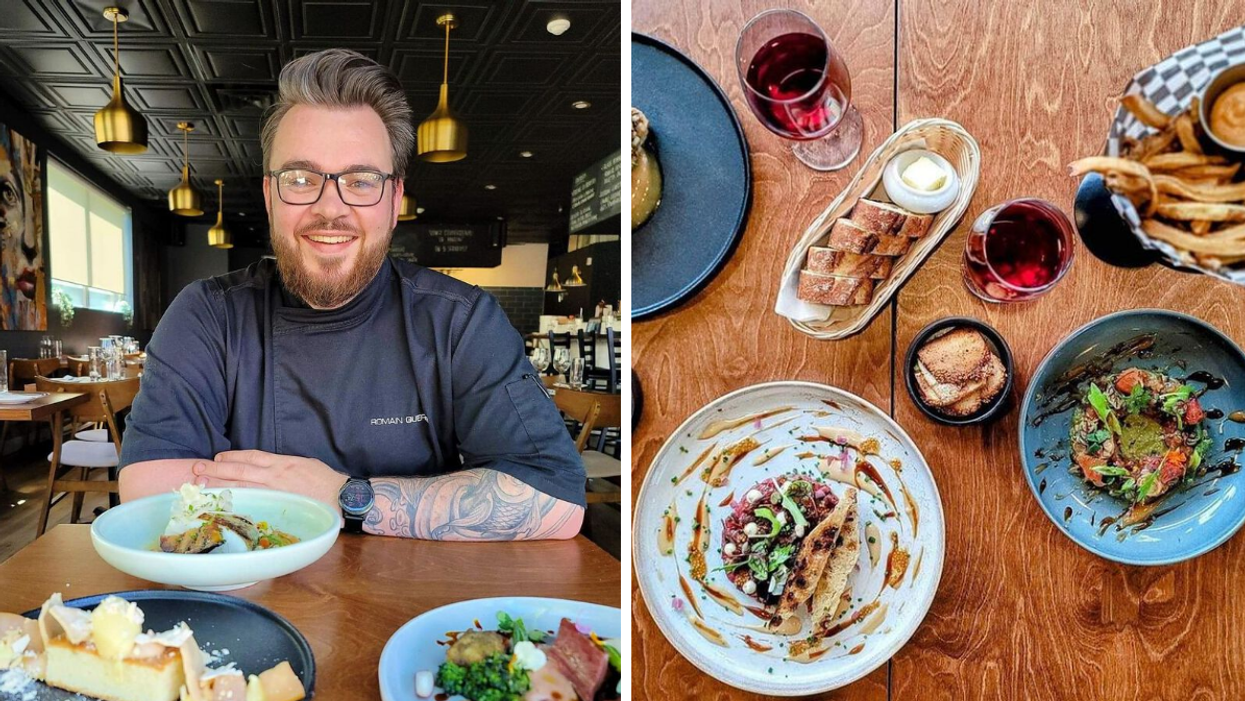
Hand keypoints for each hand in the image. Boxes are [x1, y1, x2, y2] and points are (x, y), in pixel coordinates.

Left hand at [193, 450, 347, 508]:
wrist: (342, 497)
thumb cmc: (327, 482)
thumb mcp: (305, 465)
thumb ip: (285, 467)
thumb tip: (270, 470)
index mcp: (282, 462)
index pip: (251, 457)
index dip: (232, 457)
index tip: (217, 459)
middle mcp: (275, 475)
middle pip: (240, 470)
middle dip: (216, 469)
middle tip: (196, 469)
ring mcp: (275, 491)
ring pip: (241, 486)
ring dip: (219, 485)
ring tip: (201, 484)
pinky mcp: (277, 505)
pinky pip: (252, 502)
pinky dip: (236, 501)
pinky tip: (222, 503)